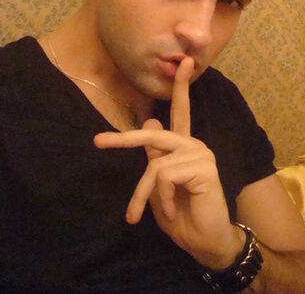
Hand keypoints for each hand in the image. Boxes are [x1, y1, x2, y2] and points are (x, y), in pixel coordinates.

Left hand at [94, 58, 244, 268]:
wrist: (206, 243)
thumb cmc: (182, 216)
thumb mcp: (159, 187)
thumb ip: (154, 158)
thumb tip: (149, 122)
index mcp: (184, 147)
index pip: (181, 111)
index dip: (181, 87)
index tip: (185, 62)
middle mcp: (193, 144)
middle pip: (154, 134)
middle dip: (124, 139)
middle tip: (98, 141)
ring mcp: (201, 153)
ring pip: (155, 164)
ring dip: (143, 193)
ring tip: (140, 214)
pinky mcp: (204, 166)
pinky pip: (164, 175)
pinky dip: (159, 198)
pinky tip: (170, 211)